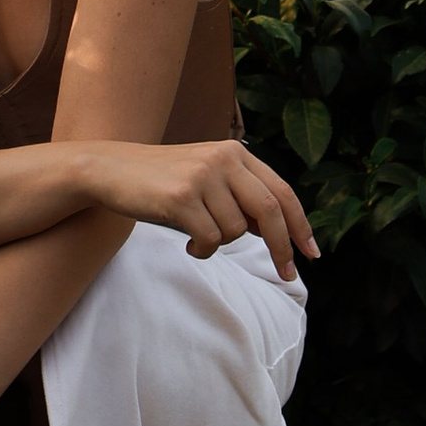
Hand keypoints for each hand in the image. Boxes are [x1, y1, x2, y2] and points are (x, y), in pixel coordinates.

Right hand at [90, 136, 319, 278]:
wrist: (112, 170)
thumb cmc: (163, 182)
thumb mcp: (208, 179)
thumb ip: (240, 197)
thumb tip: (277, 232)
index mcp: (234, 152)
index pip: (281, 191)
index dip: (301, 224)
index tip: (312, 253)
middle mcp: (223, 159)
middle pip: (270, 210)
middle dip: (283, 247)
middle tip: (289, 274)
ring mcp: (202, 176)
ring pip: (235, 231)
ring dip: (220, 245)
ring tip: (197, 237)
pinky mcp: (181, 197)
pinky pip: (209, 240)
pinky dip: (202, 251)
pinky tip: (186, 243)